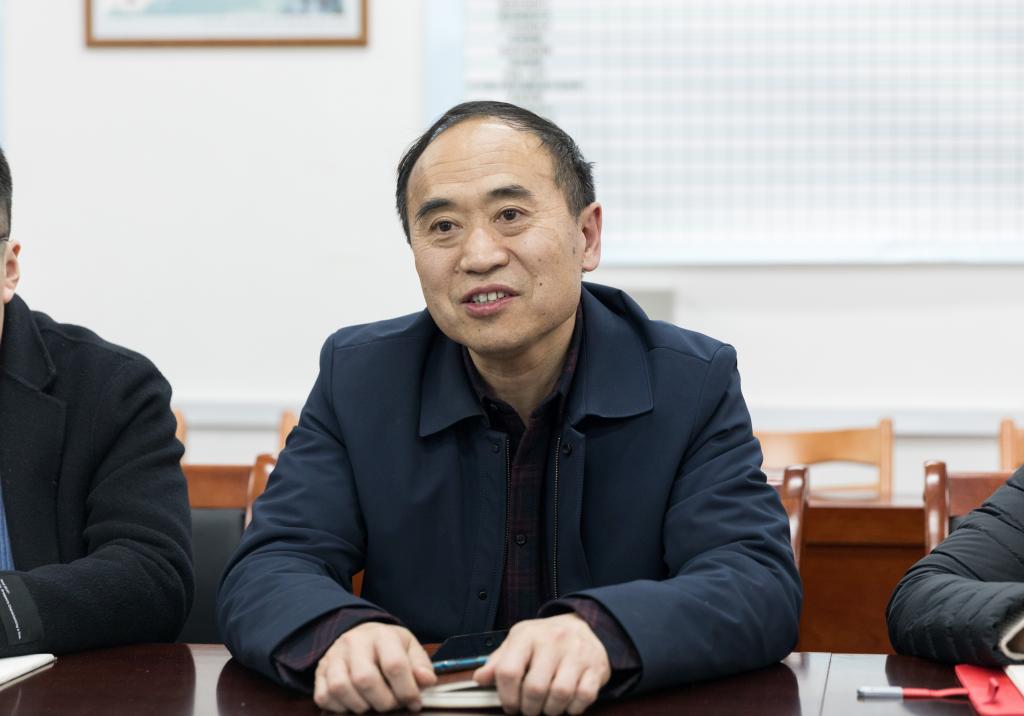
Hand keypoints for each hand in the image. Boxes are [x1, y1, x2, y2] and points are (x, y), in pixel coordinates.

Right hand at [314, 622, 436, 712]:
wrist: (360, 635)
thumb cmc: (388, 646)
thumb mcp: (409, 648)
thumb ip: (420, 665)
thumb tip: (426, 681)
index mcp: (382, 635)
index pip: (394, 665)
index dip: (406, 690)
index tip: (414, 702)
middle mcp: (354, 642)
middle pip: (365, 679)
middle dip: (383, 702)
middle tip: (392, 704)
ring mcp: (334, 656)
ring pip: (341, 688)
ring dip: (360, 705)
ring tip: (372, 704)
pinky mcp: (320, 671)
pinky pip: (324, 696)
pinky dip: (340, 707)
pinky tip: (354, 702)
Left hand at [473, 613, 610, 714]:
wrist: (584, 626)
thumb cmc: (545, 638)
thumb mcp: (518, 642)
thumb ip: (498, 661)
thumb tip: (480, 678)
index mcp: (528, 635)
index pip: (508, 671)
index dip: (506, 696)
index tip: (510, 705)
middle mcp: (553, 641)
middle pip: (535, 688)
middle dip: (528, 708)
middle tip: (528, 709)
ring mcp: (577, 653)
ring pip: (560, 694)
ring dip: (550, 710)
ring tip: (546, 707)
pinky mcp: (596, 667)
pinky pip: (584, 697)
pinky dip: (572, 708)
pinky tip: (565, 704)